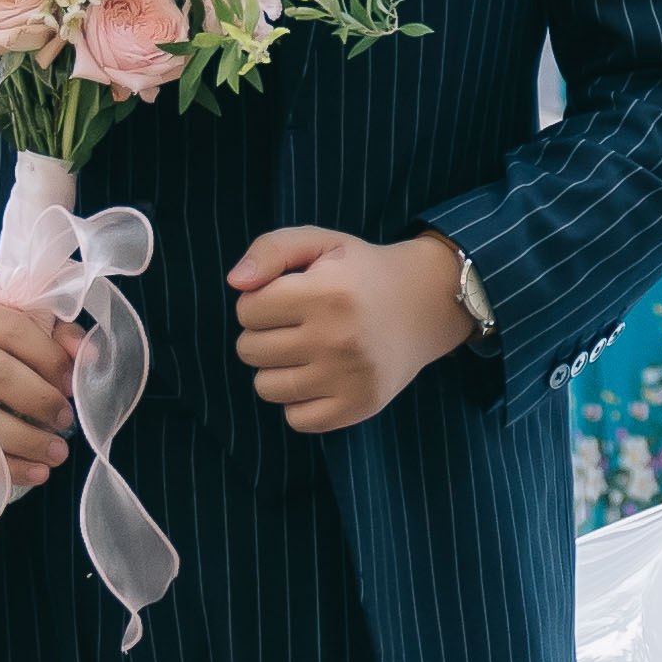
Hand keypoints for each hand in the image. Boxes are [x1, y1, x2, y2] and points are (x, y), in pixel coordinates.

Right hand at [0, 294, 76, 489]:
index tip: (69, 383)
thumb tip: (88, 354)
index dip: (48, 356)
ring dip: (30, 440)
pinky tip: (37, 471)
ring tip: (58, 451)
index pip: (11, 328)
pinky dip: (11, 468)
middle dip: (40, 399)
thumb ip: (56, 334)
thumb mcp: (16, 330)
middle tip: (64, 418)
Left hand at [229, 224, 473, 433]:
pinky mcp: (360, 406)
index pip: (247, 310)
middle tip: (298, 324)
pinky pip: (297, 419)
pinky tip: (319, 378)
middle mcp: (338, 338)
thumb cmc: (361, 271)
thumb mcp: (321, 242)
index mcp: (326, 293)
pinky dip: (299, 402)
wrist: (427, 302)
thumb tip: (235, 282)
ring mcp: (350, 378)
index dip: (259, 301)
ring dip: (277, 369)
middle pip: (250, 350)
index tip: (287, 297)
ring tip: (306, 350)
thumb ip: (271, 249)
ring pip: (266, 388)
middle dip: (264, 334)